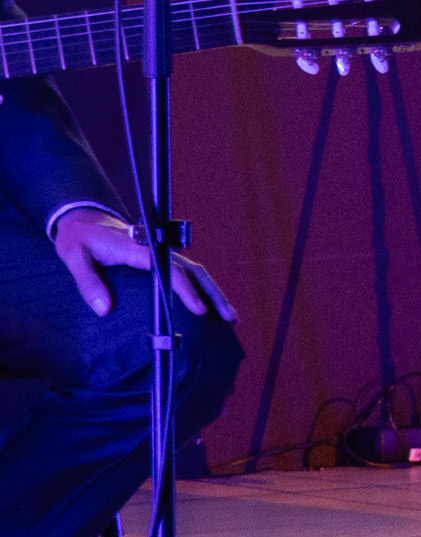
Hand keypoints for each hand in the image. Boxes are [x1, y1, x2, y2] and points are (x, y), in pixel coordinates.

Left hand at [52, 207, 231, 325]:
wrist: (84, 218)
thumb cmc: (79, 239)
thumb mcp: (74, 258)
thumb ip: (89, 283)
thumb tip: (105, 310)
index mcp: (137, 249)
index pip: (168, 270)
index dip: (186, 290)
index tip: (199, 310)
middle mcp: (156, 248)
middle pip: (193, 270)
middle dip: (213, 294)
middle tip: (229, 318)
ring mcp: (161, 252)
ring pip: (195, 271)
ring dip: (213, 292)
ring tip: (230, 317)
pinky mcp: (160, 257)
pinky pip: (187, 272)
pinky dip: (203, 287)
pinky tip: (210, 302)